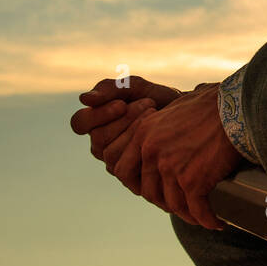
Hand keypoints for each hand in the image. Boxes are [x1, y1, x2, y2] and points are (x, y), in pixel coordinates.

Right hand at [70, 76, 185, 164]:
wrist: (187, 116)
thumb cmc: (158, 100)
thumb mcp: (136, 87)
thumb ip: (110, 89)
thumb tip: (84, 99)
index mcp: (96, 124)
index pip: (79, 123)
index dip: (98, 114)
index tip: (122, 104)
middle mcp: (102, 146)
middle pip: (97, 138)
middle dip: (124, 120)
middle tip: (148, 104)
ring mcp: (115, 163)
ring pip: (110, 153)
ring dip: (135, 131)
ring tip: (155, 115)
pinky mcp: (131, 178)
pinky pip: (126, 168)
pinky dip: (142, 149)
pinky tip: (158, 135)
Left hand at [100, 86, 244, 229]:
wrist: (237, 108)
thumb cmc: (214, 104)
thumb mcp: (175, 108)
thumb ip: (162, 126)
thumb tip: (169, 135)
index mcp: (144, 133)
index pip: (123, 171)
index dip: (137, 186)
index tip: (153, 191)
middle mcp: (152, 152)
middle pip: (150, 192)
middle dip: (165, 203)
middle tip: (181, 205)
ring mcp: (171, 168)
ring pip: (174, 205)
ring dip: (188, 215)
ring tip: (201, 217)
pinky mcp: (193, 181)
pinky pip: (197, 210)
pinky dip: (208, 220)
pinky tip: (216, 222)